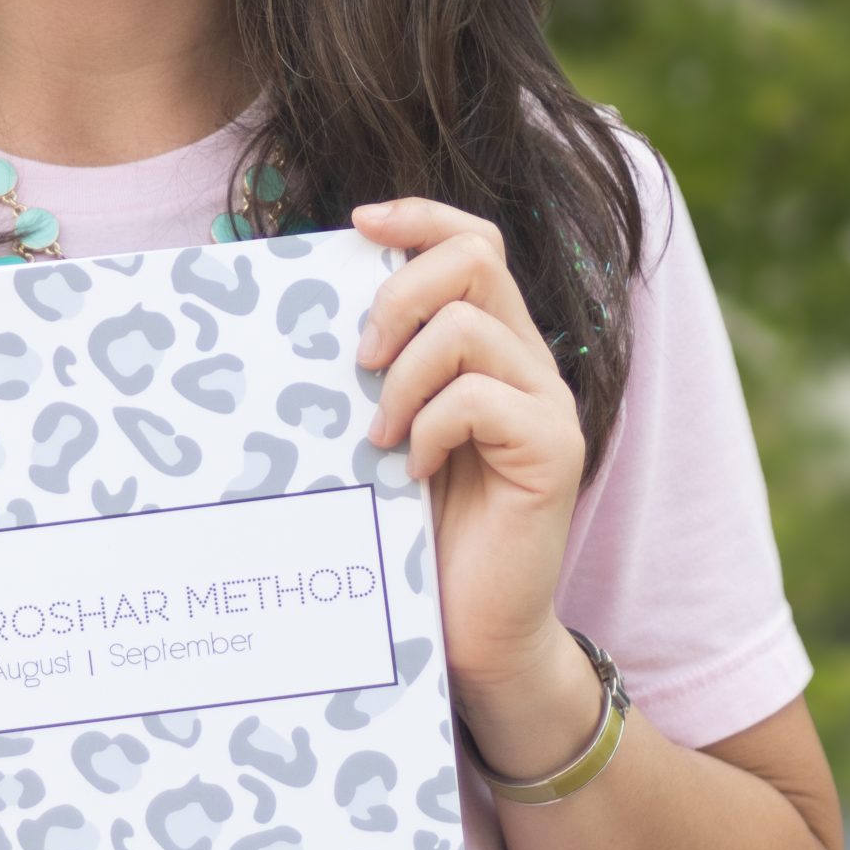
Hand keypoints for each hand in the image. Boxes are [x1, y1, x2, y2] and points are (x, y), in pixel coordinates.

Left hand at [350, 198, 586, 716]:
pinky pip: (480, 399)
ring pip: (470, 326)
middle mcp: (527, 363)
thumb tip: (296, 311)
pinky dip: (430, 427)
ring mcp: (547, 406)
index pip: (473, 241)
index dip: (420, 216)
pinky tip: (413, 472)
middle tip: (359, 359)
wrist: (473, 632)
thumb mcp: (384, 434)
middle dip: (400, 291)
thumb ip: (372, 375)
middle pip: (477, 257)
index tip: (358, 223)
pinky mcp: (554, 452)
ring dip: (403, 375)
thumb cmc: (417, 535)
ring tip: (378, 435)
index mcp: (489, 348)